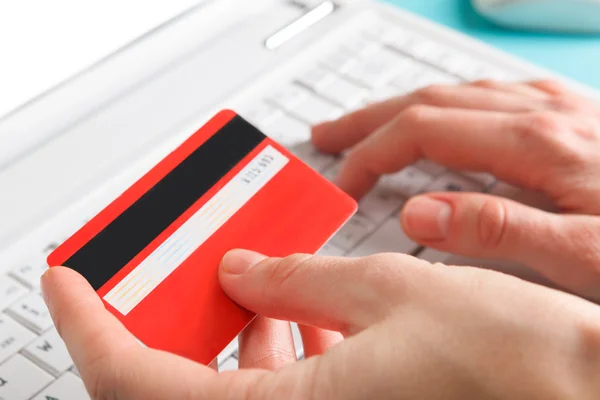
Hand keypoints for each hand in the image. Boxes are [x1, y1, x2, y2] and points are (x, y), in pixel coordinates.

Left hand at [43, 250, 599, 398]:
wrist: (579, 395)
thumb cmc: (514, 364)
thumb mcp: (388, 292)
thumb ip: (298, 281)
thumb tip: (241, 273)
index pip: (133, 382)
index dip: (87, 326)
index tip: (65, 279)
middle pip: (173, 388)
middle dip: (160, 325)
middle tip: (163, 272)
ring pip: (227, 391)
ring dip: (222, 336)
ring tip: (236, 281)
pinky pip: (273, 397)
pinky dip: (267, 355)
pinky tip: (288, 315)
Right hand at [312, 80, 599, 298]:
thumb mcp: (583, 256)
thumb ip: (498, 230)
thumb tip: (421, 213)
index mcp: (532, 143)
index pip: (420, 130)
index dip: (369, 153)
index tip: (342, 182)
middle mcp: (537, 114)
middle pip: (426, 100)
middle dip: (367, 120)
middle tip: (327, 136)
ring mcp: (550, 109)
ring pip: (453, 94)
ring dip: (399, 108)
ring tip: (366, 126)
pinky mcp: (563, 117)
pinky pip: (485, 98)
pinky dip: (443, 107)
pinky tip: (440, 119)